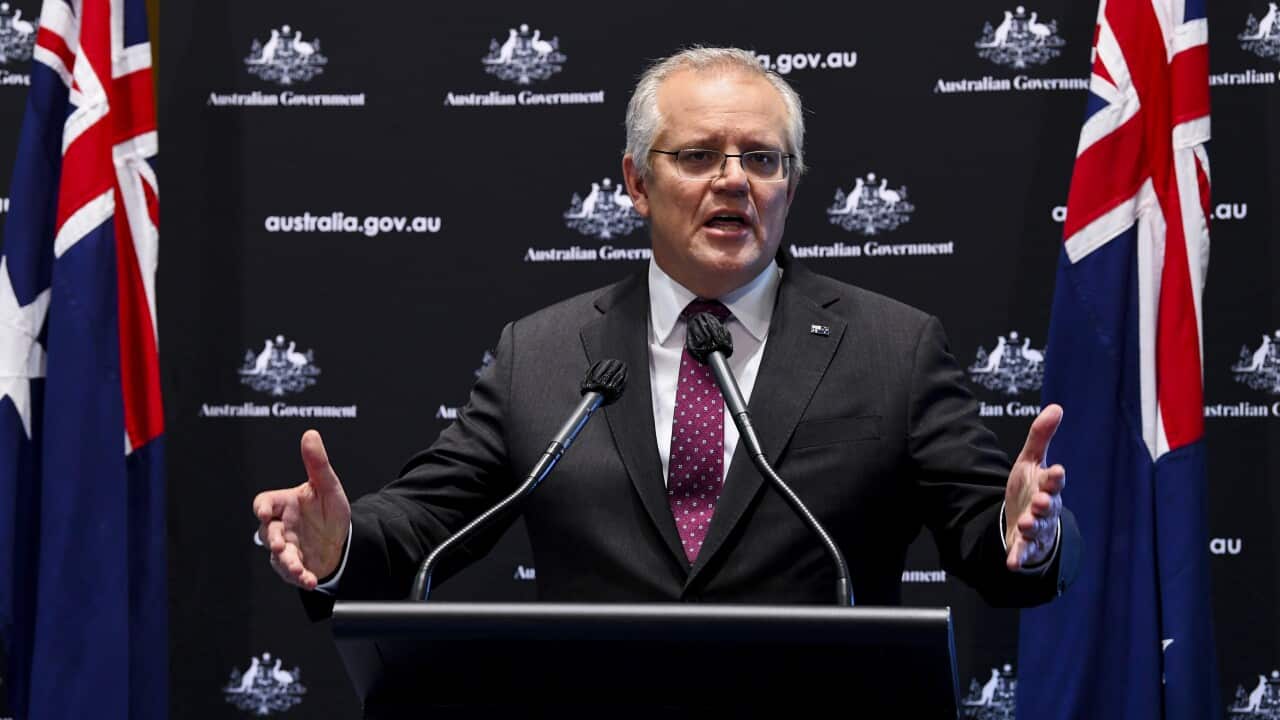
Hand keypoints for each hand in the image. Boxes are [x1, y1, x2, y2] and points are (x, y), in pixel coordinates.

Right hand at [252, 430, 351, 589]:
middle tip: (280, 545)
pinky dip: (301, 577)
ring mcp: (286, 547)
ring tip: (299, 568)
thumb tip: (310, 434)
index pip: (264, 502)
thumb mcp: (328, 487)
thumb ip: (317, 463)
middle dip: (273, 539)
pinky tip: (311, 580)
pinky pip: (292, 573)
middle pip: (267, 532)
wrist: (343, 541)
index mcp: (284, 504)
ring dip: (287, 562)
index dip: (262, 507)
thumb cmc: (329, 511)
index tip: (264, 512)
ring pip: (278, 555)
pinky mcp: (294, 565)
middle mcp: (280, 526)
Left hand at [1004, 404, 1065, 570]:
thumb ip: (1040, 437)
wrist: (1024, 520)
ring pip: (1038, 528)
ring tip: (1025, 523)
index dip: (1055, 477)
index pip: (1054, 480)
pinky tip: (1011, 563)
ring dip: (1032, 526)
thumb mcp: (1030, 461)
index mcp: (1047, 486)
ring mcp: (1036, 528)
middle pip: (1049, 505)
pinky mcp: (1024, 545)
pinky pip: (1023, 552)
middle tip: (1041, 500)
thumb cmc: (1030, 488)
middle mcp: (1045, 508)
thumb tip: (1055, 407)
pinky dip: (1018, 557)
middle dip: (1046, 503)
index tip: (1056, 470)